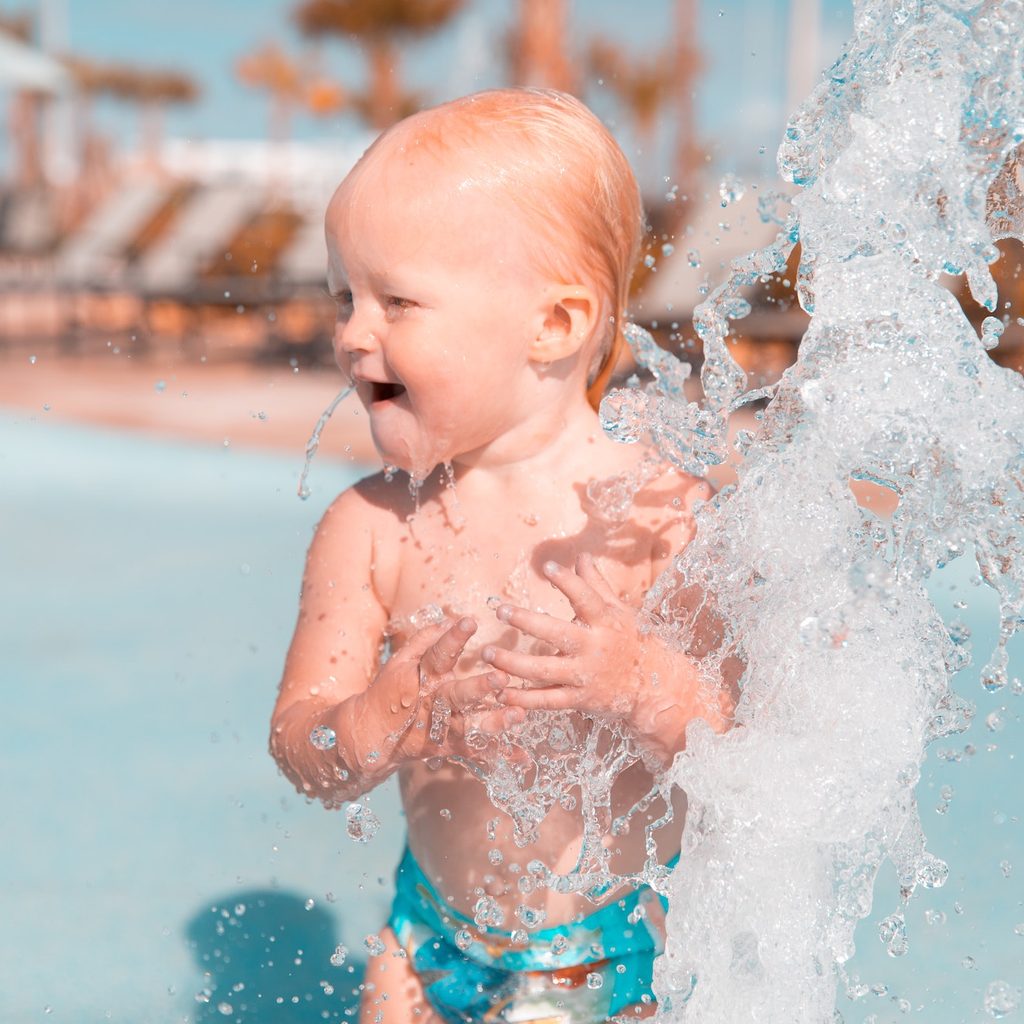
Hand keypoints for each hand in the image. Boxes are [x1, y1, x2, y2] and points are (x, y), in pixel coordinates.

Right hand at [374, 617, 514, 763]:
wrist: (370, 736)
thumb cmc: (388, 692)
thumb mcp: (398, 663)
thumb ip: (423, 641)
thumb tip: (446, 620)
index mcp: (421, 678)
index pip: (438, 654)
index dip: (453, 638)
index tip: (470, 621)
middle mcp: (432, 703)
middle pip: (457, 695)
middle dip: (479, 687)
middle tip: (502, 678)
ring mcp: (441, 728)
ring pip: (469, 726)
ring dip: (494, 722)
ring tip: (518, 715)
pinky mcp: (448, 747)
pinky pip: (476, 751)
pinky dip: (499, 753)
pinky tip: (522, 756)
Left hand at [482, 555, 729, 763]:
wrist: (652, 685)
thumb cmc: (630, 640)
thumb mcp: (618, 611)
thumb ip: (596, 585)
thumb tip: (581, 556)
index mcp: (605, 621)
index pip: (586, 598)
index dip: (568, 582)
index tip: (547, 567)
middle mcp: (594, 647)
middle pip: (556, 633)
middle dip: (526, 621)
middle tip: (501, 610)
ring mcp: (585, 675)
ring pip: (544, 669)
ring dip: (513, 663)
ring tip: (488, 653)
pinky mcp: (579, 699)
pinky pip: (547, 700)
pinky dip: (523, 699)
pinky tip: (501, 692)